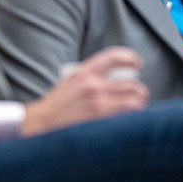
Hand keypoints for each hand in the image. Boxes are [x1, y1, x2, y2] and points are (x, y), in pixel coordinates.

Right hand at [21, 46, 147, 135]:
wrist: (42, 125)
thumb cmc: (57, 106)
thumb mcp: (70, 82)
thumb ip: (90, 77)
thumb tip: (116, 77)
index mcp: (83, 72)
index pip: (114, 56)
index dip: (130, 57)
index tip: (137, 63)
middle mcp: (92, 85)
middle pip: (131, 83)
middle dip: (140, 90)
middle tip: (140, 95)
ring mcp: (98, 104)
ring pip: (134, 100)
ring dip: (139, 104)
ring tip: (137, 108)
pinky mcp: (101, 121)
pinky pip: (128, 116)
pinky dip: (133, 118)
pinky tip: (131, 120)